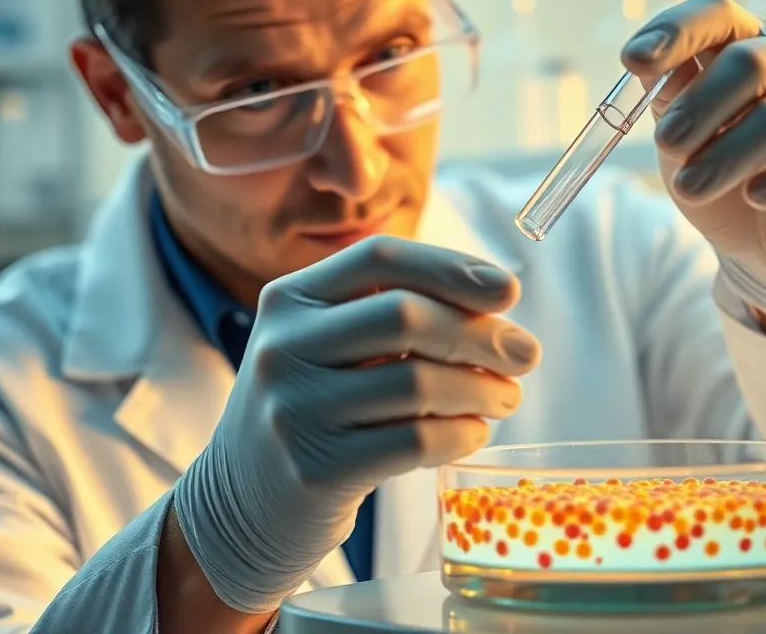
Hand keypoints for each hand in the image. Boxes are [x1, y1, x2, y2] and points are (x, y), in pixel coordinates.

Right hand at [172, 236, 539, 612]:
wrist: (240, 505)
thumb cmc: (309, 410)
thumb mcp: (324, 346)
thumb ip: (390, 313)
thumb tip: (496, 302)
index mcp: (290, 300)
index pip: (379, 259)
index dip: (452, 267)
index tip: (509, 289)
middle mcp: (283, 347)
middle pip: (405, 316)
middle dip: (480, 333)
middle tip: (525, 354)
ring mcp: (294, 410)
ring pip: (418, 383)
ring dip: (482, 388)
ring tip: (506, 396)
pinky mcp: (315, 471)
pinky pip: (414, 441)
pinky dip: (461, 433)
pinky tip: (474, 431)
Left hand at [621, 0, 765, 331]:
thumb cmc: (723, 176)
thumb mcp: (684, 137)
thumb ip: (669, 99)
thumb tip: (645, 66)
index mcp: (751, 44)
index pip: (718, 13)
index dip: (675, 30)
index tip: (632, 61)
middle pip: (749, 62)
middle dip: (698, 106)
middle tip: (664, 144)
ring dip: (725, 156)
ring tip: (689, 188)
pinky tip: (757, 198)